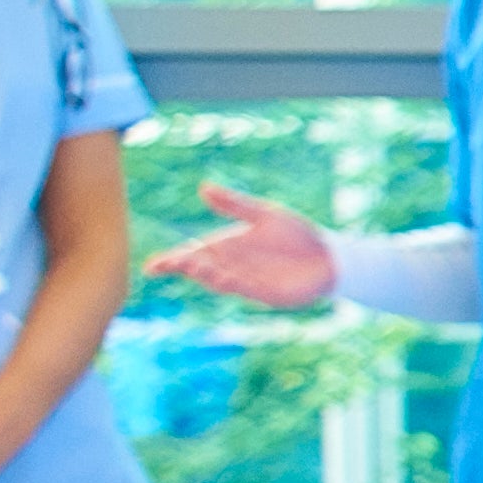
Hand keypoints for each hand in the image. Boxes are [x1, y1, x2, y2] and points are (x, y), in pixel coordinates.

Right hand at [148, 183, 338, 309]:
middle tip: (169, 263)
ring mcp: (250, 282)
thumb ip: (235, 205)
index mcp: (228, 248)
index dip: (172, 262)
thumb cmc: (296, 235)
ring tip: (192, 264)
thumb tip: (204, 187)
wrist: (330, 256)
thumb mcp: (264, 215)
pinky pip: (248, 289)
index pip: (193, 255)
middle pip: (202, 269)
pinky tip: (223, 276)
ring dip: (207, 275)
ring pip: (221, 281)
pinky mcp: (269, 294)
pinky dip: (234, 283)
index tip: (152, 266)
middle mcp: (233, 267)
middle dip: (185, 267)